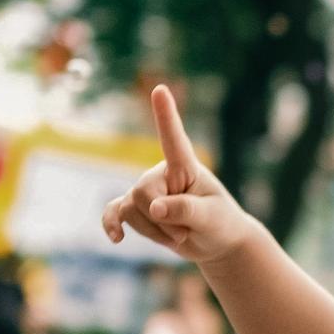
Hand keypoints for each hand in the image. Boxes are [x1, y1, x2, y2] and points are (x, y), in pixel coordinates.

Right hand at [102, 86, 254, 264]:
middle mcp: (162, 173)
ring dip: (154, 233)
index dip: (166, 116)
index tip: (160, 90)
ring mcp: (147, 191)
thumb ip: (185, 210)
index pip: (174, 140)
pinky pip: (115, 213)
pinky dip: (112, 225)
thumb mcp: (211, 218)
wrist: (215, 243)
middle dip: (162, 222)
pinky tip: (117, 238)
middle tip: (186, 233)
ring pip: (131, 210)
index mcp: (186, 166)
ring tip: (179, 236)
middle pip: (143, 193)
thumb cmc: (220, 223)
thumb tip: (153, 208)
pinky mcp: (137, 209)